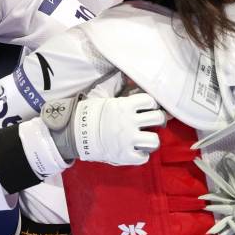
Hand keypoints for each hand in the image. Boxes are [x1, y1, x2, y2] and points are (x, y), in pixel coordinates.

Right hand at [43, 93, 165, 165]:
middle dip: (158, 120)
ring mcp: (128, 140)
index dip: (151, 104)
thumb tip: (126, 77)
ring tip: (146, 139)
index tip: (148, 107)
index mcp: (125, 106)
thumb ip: (118, 90)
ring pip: (155, 140)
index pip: (149, 101)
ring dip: (151, 139)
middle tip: (154, 122)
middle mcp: (129, 122)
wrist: (75, 133)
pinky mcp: (125, 156)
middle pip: (157, 118)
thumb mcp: (104, 97)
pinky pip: (144, 158)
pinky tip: (136, 151)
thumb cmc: (90, 114)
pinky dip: (141, 155)